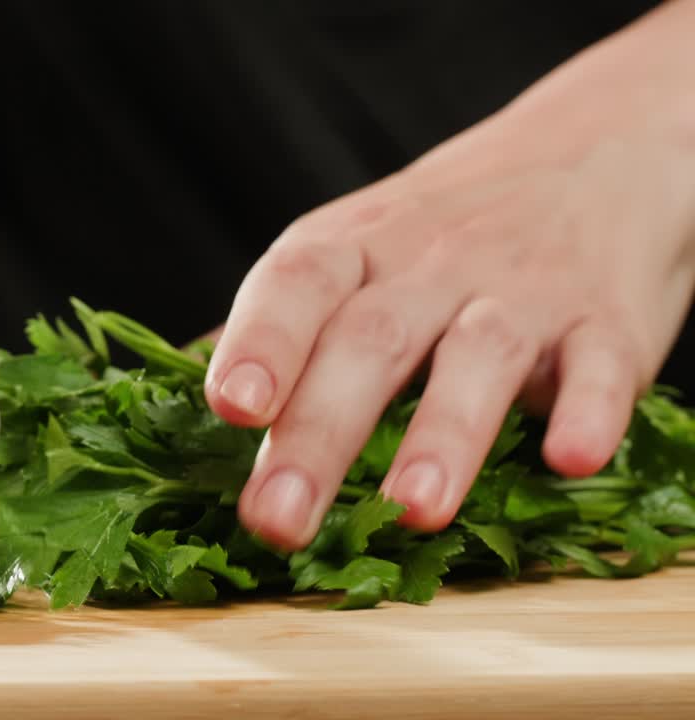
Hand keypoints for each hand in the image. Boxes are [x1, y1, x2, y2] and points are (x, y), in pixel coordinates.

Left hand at [206, 39, 694, 549]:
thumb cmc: (439, 233)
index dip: (261, 343)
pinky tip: (570, 457)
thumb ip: (278, 324)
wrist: (592, 150)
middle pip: (369, 343)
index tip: (232, 408)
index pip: (296, 284)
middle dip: (320, 435)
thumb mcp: (349, 253)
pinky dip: (590, 410)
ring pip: (479, 357)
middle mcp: (430, 264)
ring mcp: (522, 289)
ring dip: (444, 435)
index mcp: (352, 249)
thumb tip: (178, 388)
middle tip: (278, 518)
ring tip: (412, 510)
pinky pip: (601, 364)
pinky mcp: (607, 321)